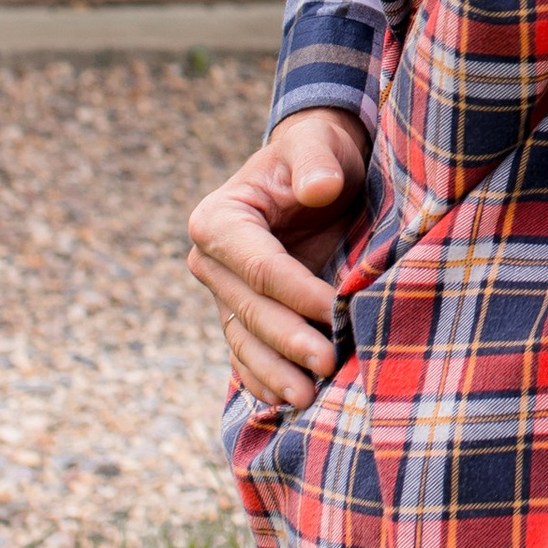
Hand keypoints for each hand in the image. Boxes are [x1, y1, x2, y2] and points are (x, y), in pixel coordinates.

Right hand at [185, 109, 368, 406]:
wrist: (317, 170)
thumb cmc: (318, 152)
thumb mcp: (319, 144)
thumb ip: (317, 160)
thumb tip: (319, 188)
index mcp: (219, 220)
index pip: (260, 267)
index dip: (297, 293)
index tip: (336, 311)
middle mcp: (211, 262)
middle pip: (249, 311)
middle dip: (289, 342)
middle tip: (328, 366)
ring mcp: (223, 294)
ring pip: (245, 342)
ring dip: (275, 374)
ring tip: (309, 400)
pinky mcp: (242, 314)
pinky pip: (248, 354)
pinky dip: (266, 380)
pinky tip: (288, 403)